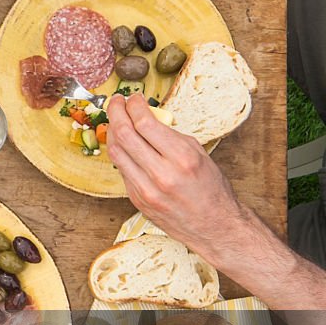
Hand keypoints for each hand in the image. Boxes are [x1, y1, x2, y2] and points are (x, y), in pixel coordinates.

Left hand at [105, 94, 247, 259]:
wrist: (214, 226)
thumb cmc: (211, 188)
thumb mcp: (198, 153)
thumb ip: (171, 135)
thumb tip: (148, 116)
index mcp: (181, 158)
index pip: (145, 123)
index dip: (133, 106)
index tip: (133, 98)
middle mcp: (161, 174)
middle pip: (124, 135)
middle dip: (115, 112)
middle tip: (116, 102)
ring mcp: (145, 189)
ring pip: (116, 152)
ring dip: (112, 131)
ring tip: (115, 120)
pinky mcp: (136, 199)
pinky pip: (121, 169)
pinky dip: (119, 152)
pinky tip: (122, 143)